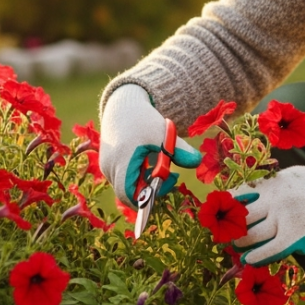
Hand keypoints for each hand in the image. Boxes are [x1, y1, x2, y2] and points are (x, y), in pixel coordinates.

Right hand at [99, 85, 201, 204]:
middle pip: (130, 192)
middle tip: (172, 175)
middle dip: (152, 189)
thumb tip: (197, 162)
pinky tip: (151, 162)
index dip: (147, 199)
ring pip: (127, 186)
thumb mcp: (163, 133)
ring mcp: (107, 166)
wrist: (122, 105)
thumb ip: (179, 150)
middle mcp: (110, 167)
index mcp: (121, 161)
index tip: (167, 186)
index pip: (128, 194)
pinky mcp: (109, 164)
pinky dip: (139, 176)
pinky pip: (124, 178)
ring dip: (146, 182)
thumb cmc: (142, 119)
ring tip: (162, 164)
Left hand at [229, 166, 304, 266]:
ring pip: (252, 234)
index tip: (219, 211)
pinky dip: (257, 256)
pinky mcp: (296, 236)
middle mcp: (275, 200)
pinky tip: (249, 259)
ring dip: (240, 242)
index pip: (240, 194)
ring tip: (236, 245)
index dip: (226, 205)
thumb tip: (245, 198)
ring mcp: (285, 218)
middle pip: (242, 216)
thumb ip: (271, 186)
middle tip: (225, 232)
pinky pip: (271, 249)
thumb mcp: (292, 176)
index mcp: (273, 183)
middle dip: (230, 226)